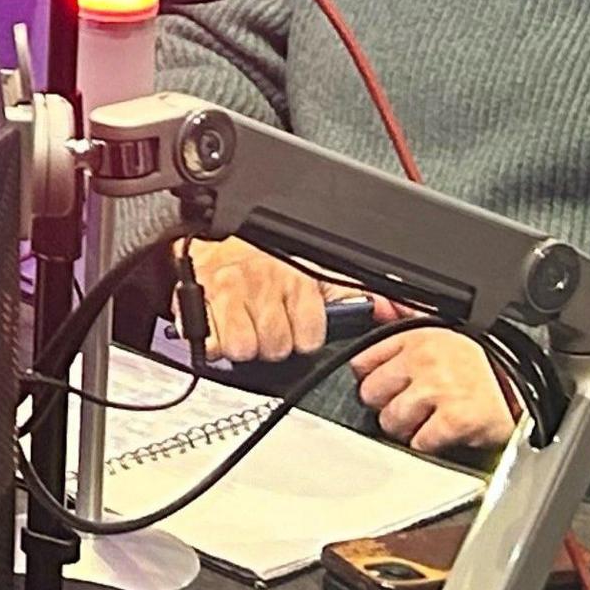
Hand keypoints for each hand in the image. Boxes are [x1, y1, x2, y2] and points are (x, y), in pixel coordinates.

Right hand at [188, 238, 381, 363]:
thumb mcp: (315, 273)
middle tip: (265, 326)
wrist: (210, 240)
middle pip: (277, 347)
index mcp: (296, 277)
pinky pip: (212, 345)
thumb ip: (353, 294)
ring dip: (244, 344)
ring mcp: (229, 292)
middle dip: (271, 343)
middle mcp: (263, 282)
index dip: (301, 338)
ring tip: (244, 326)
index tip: (293, 327)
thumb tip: (390, 310)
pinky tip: (221, 328)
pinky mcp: (200, 302)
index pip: (309, 336)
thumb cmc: (264, 262)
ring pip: (246, 349)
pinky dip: (215, 343)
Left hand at [351, 329, 515, 457]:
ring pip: (391, 421)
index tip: (388, 388)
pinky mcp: (455, 418)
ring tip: (431, 420)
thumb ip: (397, 341)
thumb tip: (363, 338)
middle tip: (414, 407)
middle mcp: (426, 358)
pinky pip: (418, 443)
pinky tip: (445, 433)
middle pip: (371, 394)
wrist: (523, 393)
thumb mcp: (437, 343)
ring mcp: (440, 388)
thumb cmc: (479, 372)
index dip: (373, 380)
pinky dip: (430, 445)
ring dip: (408, 429)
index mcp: (417, 337)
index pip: (362, 361)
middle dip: (388, 406)